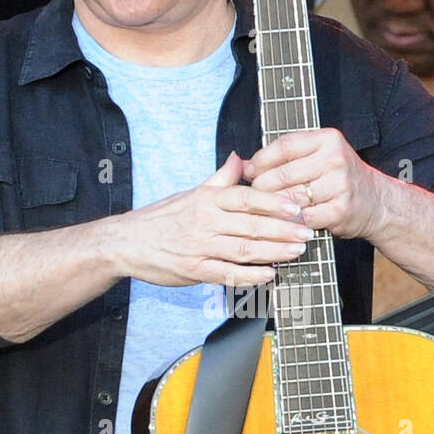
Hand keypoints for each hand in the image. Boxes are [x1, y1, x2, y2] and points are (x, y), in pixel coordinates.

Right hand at [114, 151, 313, 285]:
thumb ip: (220, 178)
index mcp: (207, 199)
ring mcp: (199, 246)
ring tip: (297, 252)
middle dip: (283, 229)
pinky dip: (249, 275)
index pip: (247, 197)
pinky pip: (226, 273)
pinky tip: (269, 275)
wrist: (125, 242)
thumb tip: (240, 158)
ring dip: (274, 251)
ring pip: (243, 249)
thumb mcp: (191, 193)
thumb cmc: (162, 218)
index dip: (274, 202)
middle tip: (307, 232)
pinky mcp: (194, 269)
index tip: (297, 207)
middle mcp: (205, 221)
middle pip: (251, 224)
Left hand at [242, 128, 387, 240]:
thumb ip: (284, 156)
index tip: (249, 172)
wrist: (376, 202)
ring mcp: (339, 185)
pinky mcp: (339, 210)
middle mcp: (335, 159)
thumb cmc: (339, 178)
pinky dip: (288, 223)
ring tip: (263, 211)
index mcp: (327, 139)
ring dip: (272, 208)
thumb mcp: (318, 156)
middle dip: (262, 188)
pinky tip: (281, 224)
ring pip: (289, 198)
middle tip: (253, 197)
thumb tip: (241, 163)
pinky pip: (302, 218)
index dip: (261, 160)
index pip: (284, 146)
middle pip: (283, 174)